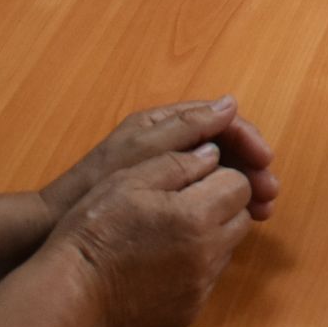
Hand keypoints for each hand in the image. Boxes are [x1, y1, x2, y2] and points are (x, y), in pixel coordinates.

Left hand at [41, 96, 278, 223]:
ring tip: (262, 213)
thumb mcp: (144, 150)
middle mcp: (171, 143)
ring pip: (221, 172)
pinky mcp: (165, 198)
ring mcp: (169, 171)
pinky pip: (207, 193)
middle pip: (226, 147)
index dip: (248, 138)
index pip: (220, 121)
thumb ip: (186, 127)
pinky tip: (236, 221)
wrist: (57, 222)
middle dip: (252, 168)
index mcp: (165, 123)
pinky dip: (226, 203)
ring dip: (245, 188)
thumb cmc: (99, 181)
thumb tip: (230, 104)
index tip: (265, 162)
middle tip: (270, 194)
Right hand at [49, 143, 254, 326]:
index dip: (219, 175)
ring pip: (227, 247)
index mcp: (197, 215)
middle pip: (240, 216)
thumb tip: (213, 153)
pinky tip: (163, 258)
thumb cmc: (94, 230)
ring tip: (170, 230)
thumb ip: (178, 162)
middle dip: (221, 204)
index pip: (239, 185)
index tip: (193, 178)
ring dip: (211, 234)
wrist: (70, 294)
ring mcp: (201, 285)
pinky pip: (209, 278)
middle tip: (184, 201)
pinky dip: (196, 264)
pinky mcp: (190, 309)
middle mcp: (208, 252)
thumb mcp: (129, 179)